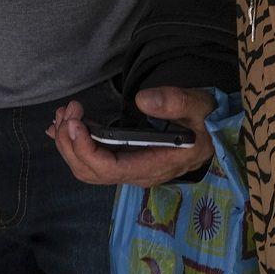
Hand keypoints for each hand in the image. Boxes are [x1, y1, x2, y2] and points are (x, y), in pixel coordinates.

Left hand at [48, 87, 216, 187]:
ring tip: (64, 114)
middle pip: (91, 172)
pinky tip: (61, 128)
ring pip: (87, 168)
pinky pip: (92, 161)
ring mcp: (129, 168)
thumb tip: (143, 100)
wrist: (214, 133)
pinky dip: (73, 144)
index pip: (111, 169)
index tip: (75, 123)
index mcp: (154, 165)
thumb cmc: (206, 121)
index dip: (86, 150)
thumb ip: (174, 103)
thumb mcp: (198, 107)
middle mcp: (137, 173)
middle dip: (70, 143)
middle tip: (68, 112)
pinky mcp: (124, 159)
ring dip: (68, 143)